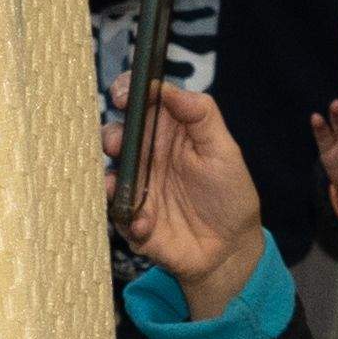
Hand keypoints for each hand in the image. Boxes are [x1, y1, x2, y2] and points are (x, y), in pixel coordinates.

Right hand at [116, 84, 271, 317]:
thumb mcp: (224, 151)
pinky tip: (145, 223)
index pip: (140, 103)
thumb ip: (201, 115)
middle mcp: (145, 156)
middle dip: (111, 136)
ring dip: (109, 177)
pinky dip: (126, 216)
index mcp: (166, 132)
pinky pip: (117, 214)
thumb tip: (168, 89)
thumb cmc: (229, 194)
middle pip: (116, 136)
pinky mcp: (131, 218)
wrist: (230, 248)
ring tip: (117, 184)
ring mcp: (136, 187)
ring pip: (108, 173)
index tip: (122, 95)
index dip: (126, 93)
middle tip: (117, 143)